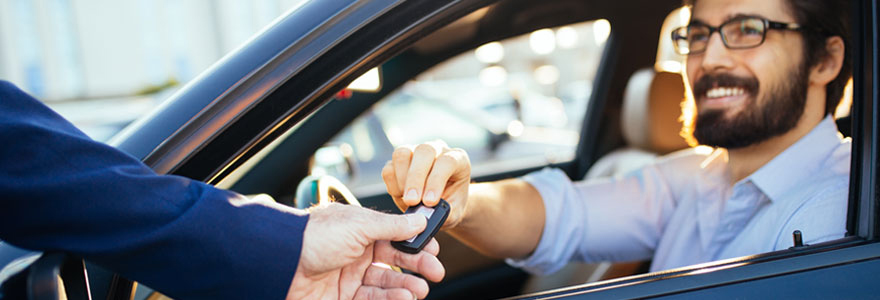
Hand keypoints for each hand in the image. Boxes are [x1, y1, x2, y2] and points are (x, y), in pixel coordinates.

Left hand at [288, 203, 444, 298]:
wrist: (279, 264)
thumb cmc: (314, 237)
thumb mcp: (359, 225)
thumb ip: (392, 226)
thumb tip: (419, 219)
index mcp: (359, 229)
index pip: (395, 236)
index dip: (415, 243)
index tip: (434, 249)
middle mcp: (356, 252)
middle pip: (394, 261)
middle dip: (417, 266)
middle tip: (436, 272)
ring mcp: (348, 276)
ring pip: (385, 283)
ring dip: (405, 286)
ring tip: (419, 290)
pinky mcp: (341, 297)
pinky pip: (371, 299)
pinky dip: (390, 299)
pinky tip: (404, 297)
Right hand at [381, 141, 470, 229]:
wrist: (442, 204)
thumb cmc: (451, 205)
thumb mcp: (454, 212)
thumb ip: (444, 213)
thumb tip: (426, 215)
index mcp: (457, 159)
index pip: (447, 162)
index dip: (436, 181)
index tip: (429, 202)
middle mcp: (437, 150)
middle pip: (424, 151)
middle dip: (416, 178)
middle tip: (412, 202)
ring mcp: (415, 152)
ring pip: (402, 154)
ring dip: (402, 180)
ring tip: (408, 200)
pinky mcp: (399, 162)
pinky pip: (389, 168)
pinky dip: (392, 185)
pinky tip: (401, 196)